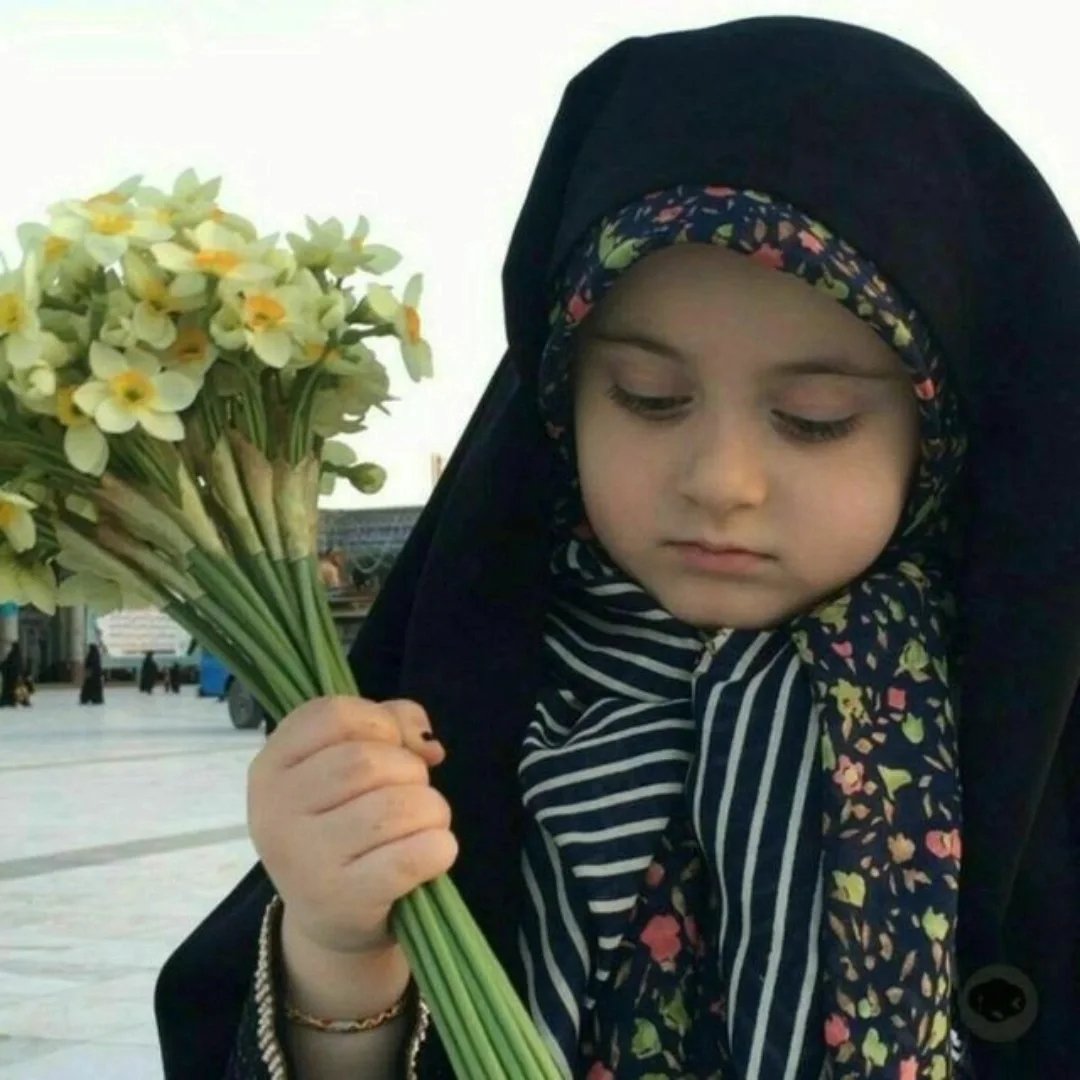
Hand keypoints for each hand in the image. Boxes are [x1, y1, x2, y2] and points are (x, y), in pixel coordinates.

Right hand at [248, 696, 455, 957]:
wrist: (329, 919)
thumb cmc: (342, 824)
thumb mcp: (345, 764)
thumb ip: (388, 725)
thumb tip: (426, 741)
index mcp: (272, 764)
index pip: (334, 714)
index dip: (381, 722)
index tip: (393, 746)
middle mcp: (276, 809)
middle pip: (368, 760)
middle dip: (410, 771)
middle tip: (410, 794)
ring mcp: (305, 858)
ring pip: (397, 805)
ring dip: (432, 809)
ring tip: (424, 824)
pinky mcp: (342, 899)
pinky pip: (414, 855)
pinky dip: (439, 847)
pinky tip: (432, 853)